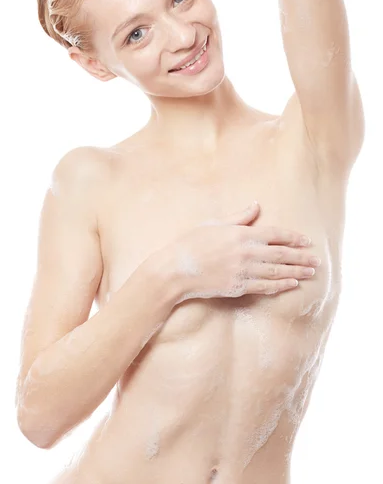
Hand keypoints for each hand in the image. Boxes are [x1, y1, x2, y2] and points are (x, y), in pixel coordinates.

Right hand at [165, 202, 319, 302]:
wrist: (176, 269)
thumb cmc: (191, 243)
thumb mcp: (214, 224)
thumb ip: (239, 217)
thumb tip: (256, 205)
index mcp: (242, 234)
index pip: (275, 234)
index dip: (293, 238)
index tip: (306, 241)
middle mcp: (247, 252)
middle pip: (281, 254)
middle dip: (301, 257)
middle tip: (317, 260)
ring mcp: (244, 272)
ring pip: (277, 272)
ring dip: (296, 272)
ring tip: (310, 273)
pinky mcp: (238, 287)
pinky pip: (265, 287)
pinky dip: (280, 285)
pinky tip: (291, 284)